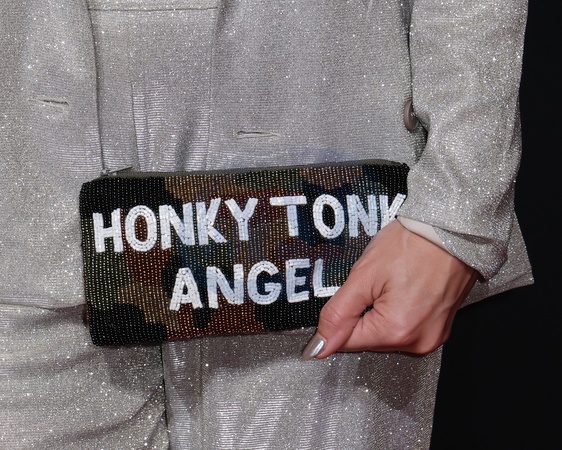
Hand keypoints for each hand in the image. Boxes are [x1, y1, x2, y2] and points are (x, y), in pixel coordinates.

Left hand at [302, 220, 477, 358]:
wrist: (451, 231)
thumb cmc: (412, 244)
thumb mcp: (364, 275)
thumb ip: (338, 314)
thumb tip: (320, 346)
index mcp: (397, 331)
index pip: (346, 343)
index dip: (339, 319)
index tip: (349, 295)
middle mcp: (418, 343)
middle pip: (367, 340)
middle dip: (361, 314)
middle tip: (375, 283)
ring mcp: (432, 338)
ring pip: (384, 335)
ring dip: (379, 314)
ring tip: (393, 284)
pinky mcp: (439, 330)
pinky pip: (404, 329)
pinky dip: (396, 314)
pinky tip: (403, 291)